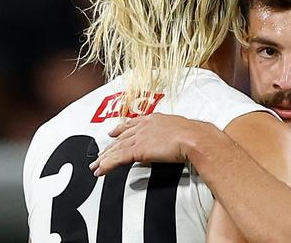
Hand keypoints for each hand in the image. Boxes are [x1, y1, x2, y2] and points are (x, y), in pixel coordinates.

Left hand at [89, 113, 205, 175]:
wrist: (195, 138)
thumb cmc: (195, 135)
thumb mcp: (182, 130)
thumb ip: (174, 133)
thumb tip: (178, 139)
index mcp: (154, 119)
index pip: (133, 123)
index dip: (121, 129)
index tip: (113, 131)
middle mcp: (144, 126)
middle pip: (121, 137)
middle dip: (109, 146)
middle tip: (100, 154)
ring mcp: (139, 137)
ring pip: (116, 148)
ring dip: (104, 158)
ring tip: (96, 166)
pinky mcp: (137, 149)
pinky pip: (117, 158)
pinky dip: (107, 165)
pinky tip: (101, 170)